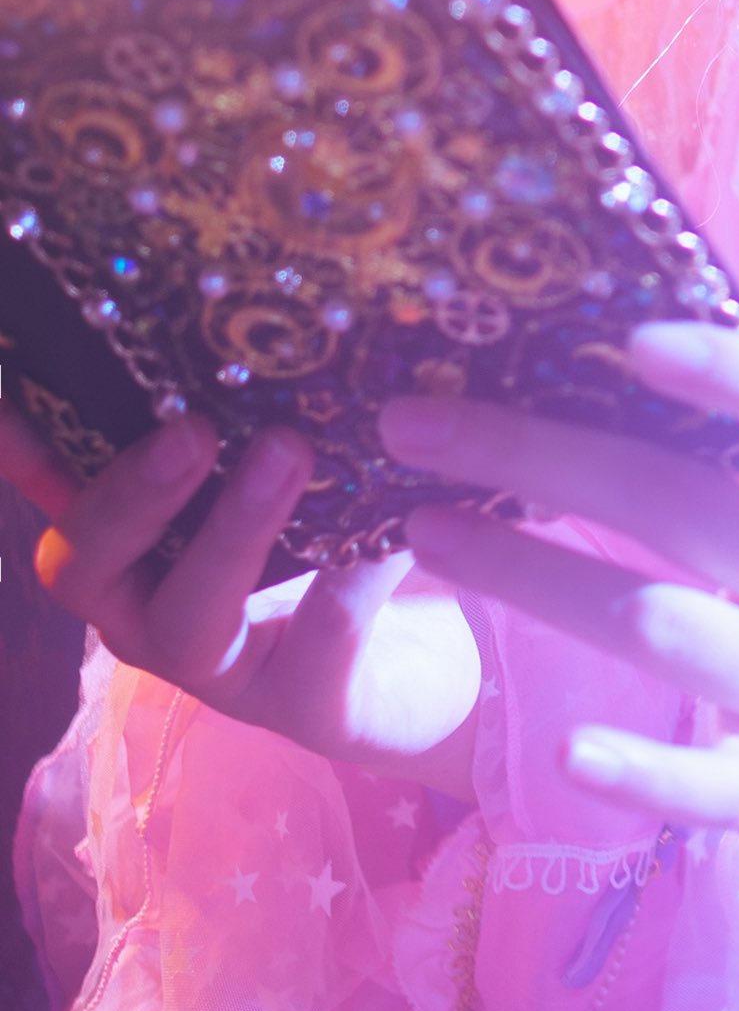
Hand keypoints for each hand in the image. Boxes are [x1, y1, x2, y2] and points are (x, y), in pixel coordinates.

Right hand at [0, 402, 483, 790]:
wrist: (424, 669)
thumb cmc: (328, 547)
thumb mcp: (276, 474)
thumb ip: (242, 411)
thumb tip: (226, 303)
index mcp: (132, 552)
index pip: (56, 495)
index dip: (21, 452)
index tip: (6, 404)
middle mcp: (150, 614)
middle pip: (88, 568)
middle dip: (130, 494)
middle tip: (192, 429)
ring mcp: (223, 672)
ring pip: (190, 617)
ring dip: (233, 530)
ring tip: (288, 451)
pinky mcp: (310, 707)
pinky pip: (320, 645)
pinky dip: (352, 578)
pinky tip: (392, 530)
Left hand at [384, 321, 738, 835]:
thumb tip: (638, 350)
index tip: (633, 340)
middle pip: (687, 511)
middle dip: (539, 457)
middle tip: (416, 424)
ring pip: (661, 625)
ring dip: (532, 578)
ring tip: (426, 531)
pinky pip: (711, 787)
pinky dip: (641, 769)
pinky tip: (566, 744)